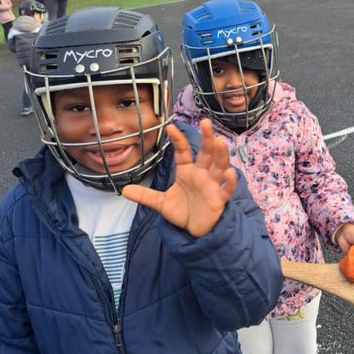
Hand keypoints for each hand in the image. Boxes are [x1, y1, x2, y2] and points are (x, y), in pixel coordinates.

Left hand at [121, 119, 236, 237]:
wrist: (194, 230)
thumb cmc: (182, 212)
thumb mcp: (161, 203)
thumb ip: (145, 196)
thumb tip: (124, 190)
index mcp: (187, 171)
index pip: (183, 152)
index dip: (177, 139)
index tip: (170, 126)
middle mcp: (202, 174)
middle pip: (206, 153)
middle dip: (207, 138)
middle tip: (205, 122)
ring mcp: (212, 185)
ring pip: (219, 166)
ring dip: (220, 154)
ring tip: (220, 141)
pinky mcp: (219, 199)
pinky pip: (226, 189)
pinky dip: (230, 182)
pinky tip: (230, 173)